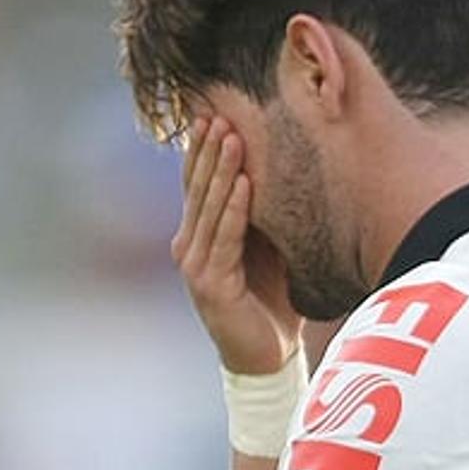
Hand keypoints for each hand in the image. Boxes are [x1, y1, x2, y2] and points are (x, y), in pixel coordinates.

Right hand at [173, 116, 301, 374]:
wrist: (266, 356)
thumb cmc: (271, 301)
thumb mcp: (267, 247)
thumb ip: (262, 215)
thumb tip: (279, 166)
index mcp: (199, 236)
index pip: (197, 184)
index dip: (201, 150)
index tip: (210, 113)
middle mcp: (189, 247)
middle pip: (198, 189)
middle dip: (208, 150)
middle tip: (218, 113)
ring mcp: (196, 267)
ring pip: (209, 208)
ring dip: (221, 171)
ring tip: (231, 137)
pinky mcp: (210, 286)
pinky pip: (224, 238)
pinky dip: (234, 210)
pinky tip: (244, 184)